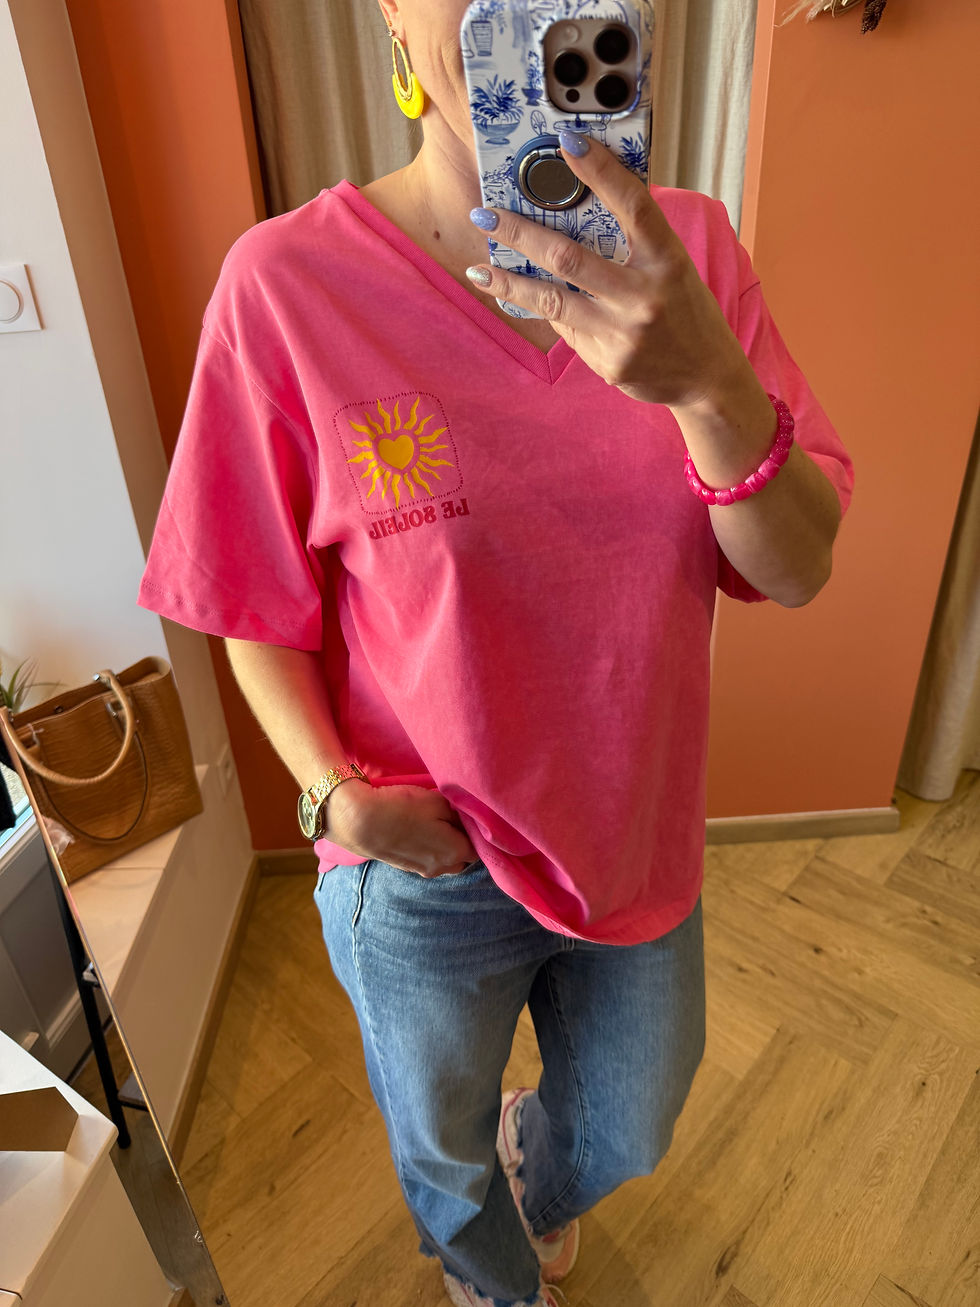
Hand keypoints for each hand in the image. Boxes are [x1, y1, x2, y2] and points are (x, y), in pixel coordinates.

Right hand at [324, 781, 477, 878]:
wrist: (359, 822)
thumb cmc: (402, 808)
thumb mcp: (437, 801)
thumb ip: (458, 812)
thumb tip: (468, 819)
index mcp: (457, 852)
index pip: (481, 846)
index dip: (477, 830)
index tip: (469, 814)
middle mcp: (444, 867)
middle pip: (465, 856)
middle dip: (463, 840)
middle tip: (453, 818)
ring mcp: (424, 870)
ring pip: (446, 860)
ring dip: (446, 846)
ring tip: (434, 825)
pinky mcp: (407, 868)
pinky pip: (429, 860)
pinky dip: (429, 849)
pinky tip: (418, 832)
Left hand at [466, 135, 752, 411]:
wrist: (706, 378)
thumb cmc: (685, 311)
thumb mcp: (672, 268)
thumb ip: (633, 244)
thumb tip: (574, 212)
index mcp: (667, 261)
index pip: (633, 205)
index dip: (600, 171)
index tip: (566, 142)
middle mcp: (644, 297)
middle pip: (569, 257)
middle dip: (520, 232)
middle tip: (485, 214)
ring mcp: (623, 333)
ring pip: (552, 300)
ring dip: (508, 282)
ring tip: (479, 268)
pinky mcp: (607, 362)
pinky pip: (566, 328)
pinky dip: (544, 310)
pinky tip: (522, 301)